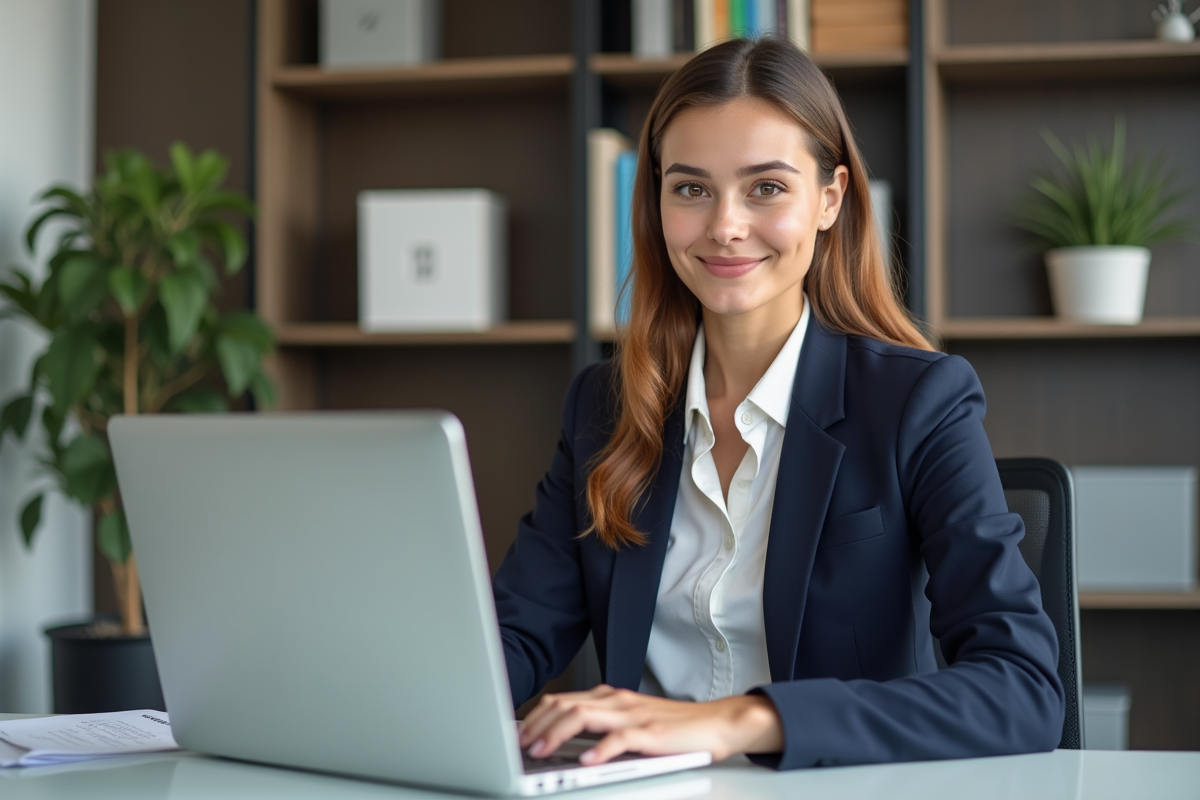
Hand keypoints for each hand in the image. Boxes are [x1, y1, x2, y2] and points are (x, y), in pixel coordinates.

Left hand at [517, 684, 782, 764]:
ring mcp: (634, 715)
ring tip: (541, 751)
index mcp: (611, 697)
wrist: (718, 722)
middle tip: (520, 744)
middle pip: (567, 704)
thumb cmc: (675, 728)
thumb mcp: (632, 723)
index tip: (519, 732)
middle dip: (538, 724)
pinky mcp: (652, 733)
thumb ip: (602, 727)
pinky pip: (620, 739)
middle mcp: (618, 701)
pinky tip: (586, 761)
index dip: (537, 715)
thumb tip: (567, 742)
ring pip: (585, 716)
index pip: (564, 699)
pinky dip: (600, 750)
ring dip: (557, 734)